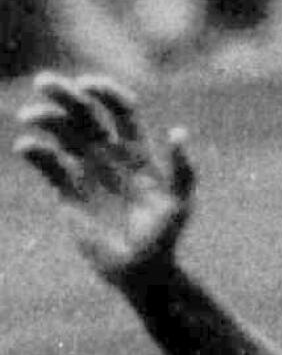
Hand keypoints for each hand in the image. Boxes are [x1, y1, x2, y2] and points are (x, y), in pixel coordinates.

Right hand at [12, 72, 194, 284]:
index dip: (104, 92)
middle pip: (83, 112)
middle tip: (42, 82)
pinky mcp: (68, 190)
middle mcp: (109, 155)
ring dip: (43, 118)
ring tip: (29, 116)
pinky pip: (47, 163)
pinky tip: (26, 148)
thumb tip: (179, 130)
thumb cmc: (164, 240)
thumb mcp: (178, 205)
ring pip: (61, 132)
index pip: (120, 110)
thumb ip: (182, 170)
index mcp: (136, 152)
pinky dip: (34, 151)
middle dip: (63, 92)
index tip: (87, 86)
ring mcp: (87, 170)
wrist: (140, 272)